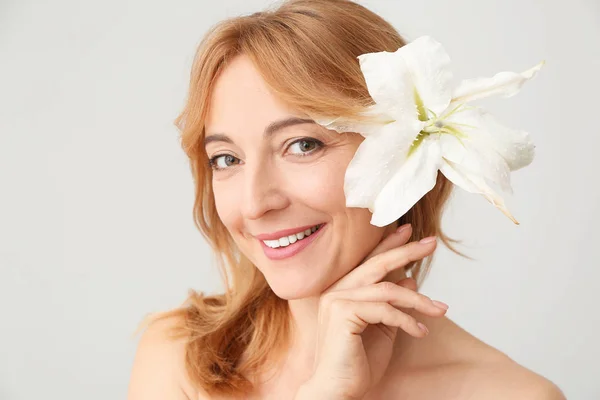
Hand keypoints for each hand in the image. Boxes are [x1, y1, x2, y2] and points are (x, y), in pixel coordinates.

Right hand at [298, 224, 448, 399]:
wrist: (338, 390)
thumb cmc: (357, 363)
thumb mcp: (383, 329)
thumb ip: (392, 304)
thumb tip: (409, 279)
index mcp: (342, 291)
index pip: (368, 261)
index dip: (389, 245)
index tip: (409, 232)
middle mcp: (336, 290)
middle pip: (377, 264)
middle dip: (406, 251)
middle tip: (431, 243)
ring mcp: (337, 300)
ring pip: (388, 289)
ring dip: (419, 300)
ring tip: (441, 310)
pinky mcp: (343, 313)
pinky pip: (385, 310)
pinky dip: (407, 320)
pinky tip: (421, 331)